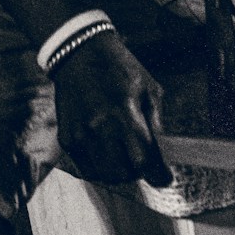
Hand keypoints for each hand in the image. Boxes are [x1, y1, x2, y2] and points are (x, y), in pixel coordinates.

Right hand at [51, 33, 170, 187]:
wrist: (80, 55)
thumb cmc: (121, 70)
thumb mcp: (148, 87)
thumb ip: (156, 121)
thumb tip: (161, 152)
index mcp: (125, 111)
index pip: (144, 156)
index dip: (157, 172)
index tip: (166, 179)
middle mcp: (100, 126)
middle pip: (124, 171)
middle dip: (139, 173)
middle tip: (146, 166)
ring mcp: (81, 134)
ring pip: (104, 174)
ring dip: (120, 174)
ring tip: (128, 162)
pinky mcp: (67, 139)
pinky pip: (86, 168)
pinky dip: (101, 169)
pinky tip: (110, 158)